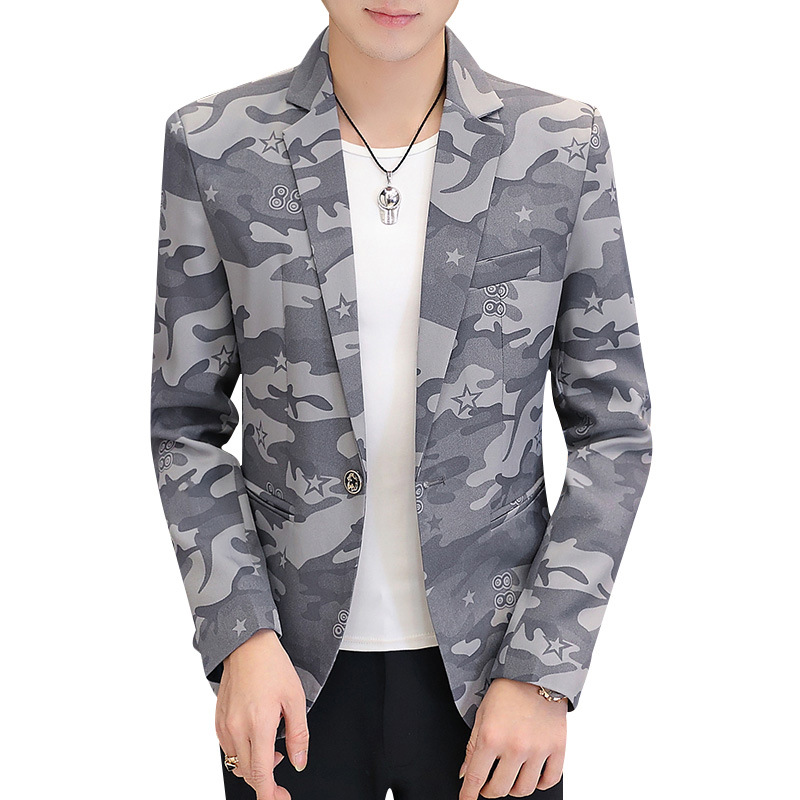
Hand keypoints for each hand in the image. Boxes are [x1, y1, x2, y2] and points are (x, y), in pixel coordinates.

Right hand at [216, 629, 308, 799]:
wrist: (248, 646)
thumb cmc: (272, 666)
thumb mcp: (296, 699)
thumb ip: (298, 734)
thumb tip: (299, 761)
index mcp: (258, 723)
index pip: (260, 774)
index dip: (270, 793)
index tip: (280, 798)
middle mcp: (237, 727)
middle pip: (248, 773)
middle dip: (266, 778)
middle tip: (282, 762)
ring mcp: (225, 725)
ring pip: (236, 763)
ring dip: (254, 764)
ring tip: (271, 744)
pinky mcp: (218, 720)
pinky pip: (228, 748)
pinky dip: (243, 751)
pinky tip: (256, 735)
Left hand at [458, 678, 565, 798]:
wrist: (536, 671)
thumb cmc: (507, 689)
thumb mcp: (482, 714)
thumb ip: (472, 746)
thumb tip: (466, 773)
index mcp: (491, 736)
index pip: (476, 777)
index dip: (468, 794)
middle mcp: (515, 746)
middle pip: (501, 789)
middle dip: (490, 791)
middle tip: (488, 785)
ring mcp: (538, 749)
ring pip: (524, 789)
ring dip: (514, 788)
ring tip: (510, 777)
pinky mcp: (558, 747)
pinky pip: (549, 780)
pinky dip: (540, 783)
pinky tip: (532, 775)